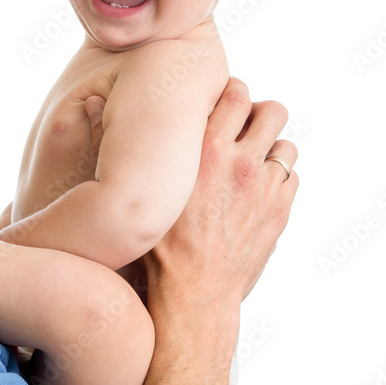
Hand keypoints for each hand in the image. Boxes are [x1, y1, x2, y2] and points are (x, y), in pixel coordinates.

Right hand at [143, 77, 298, 303]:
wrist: (192, 294)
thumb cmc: (157, 241)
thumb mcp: (139, 186)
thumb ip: (128, 142)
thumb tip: (95, 100)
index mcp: (204, 150)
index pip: (234, 92)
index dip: (230, 90)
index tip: (222, 100)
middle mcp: (239, 163)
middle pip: (272, 111)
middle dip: (260, 113)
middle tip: (244, 127)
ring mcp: (264, 188)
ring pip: (286, 145)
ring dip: (271, 149)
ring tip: (251, 161)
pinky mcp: (279, 212)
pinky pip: (290, 177)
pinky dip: (277, 179)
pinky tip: (255, 190)